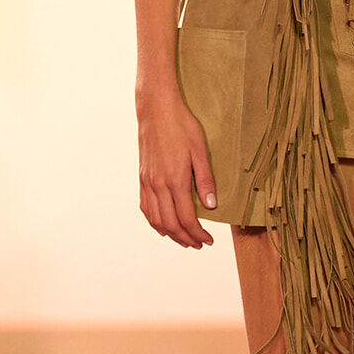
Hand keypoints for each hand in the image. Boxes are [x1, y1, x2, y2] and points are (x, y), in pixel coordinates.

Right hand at [137, 91, 217, 247]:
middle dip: (186, 238)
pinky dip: (154, 221)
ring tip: (183, 239)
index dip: (198, 233)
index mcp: (175, 180)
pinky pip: (145, 207)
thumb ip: (205, 180)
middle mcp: (158, 185)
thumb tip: (211, 205)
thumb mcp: (200, 150)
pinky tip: (162, 225)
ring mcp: (147, 182)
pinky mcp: (142, 177)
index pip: (187, 219)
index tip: (209, 240)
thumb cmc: (182, 125)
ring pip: (155, 219)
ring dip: (170, 234)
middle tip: (199, 244)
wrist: (156, 109)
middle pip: (171, 224)